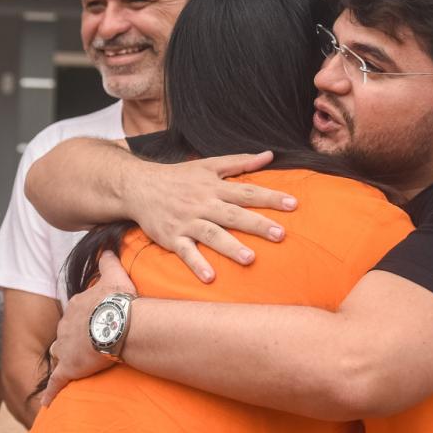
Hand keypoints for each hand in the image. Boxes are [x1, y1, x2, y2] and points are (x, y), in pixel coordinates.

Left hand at [39, 250, 137, 407]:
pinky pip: (56, 382)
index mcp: (76, 306)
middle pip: (65, 333)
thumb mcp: (115, 275)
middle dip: (72, 338)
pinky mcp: (68, 369)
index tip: (94, 322)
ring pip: (58, 353)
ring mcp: (65, 348)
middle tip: (86, 344)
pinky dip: (52, 392)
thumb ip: (109, 260)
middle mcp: (66, 325)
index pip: (76, 312)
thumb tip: (107, 247)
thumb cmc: (118, 301)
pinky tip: (49, 402)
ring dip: (63, 359)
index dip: (84, 318)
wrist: (117, 324)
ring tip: (70, 367)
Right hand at [125, 152, 291, 282]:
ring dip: (230, 247)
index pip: (247, 192)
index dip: (271, 197)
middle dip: (257, 224)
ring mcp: (187, 222)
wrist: (139, 186)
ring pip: (211, 234)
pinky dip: (197, 264)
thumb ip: (240, 162)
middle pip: (234, 214)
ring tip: (249, 259)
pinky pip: (185, 252)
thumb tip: (269, 155)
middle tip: (280, 234)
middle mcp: (203, 203)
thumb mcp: (208, 164)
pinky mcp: (172, 237)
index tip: (293, 204)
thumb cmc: (178, 177)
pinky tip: (210, 277)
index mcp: (214, 187)